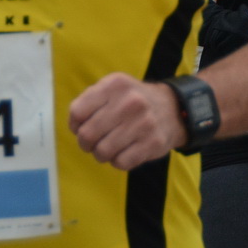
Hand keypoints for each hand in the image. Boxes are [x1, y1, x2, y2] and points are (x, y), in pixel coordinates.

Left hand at [68, 74, 184, 169]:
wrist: (173, 108)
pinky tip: (125, 151)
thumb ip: (88, 101)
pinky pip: (121, 163)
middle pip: (87, 135)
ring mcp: (144, 122)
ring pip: (102, 152)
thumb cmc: (132, 100)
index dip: (75, 124)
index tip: (84, 125)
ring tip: (109, 147)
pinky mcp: (153, 142)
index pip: (77, 112)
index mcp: (116, 84)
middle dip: (86, 143)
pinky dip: (118, 161)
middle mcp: (130, 101)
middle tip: (94, 142)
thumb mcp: (112, 88)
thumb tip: (75, 126)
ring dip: (101, 154)